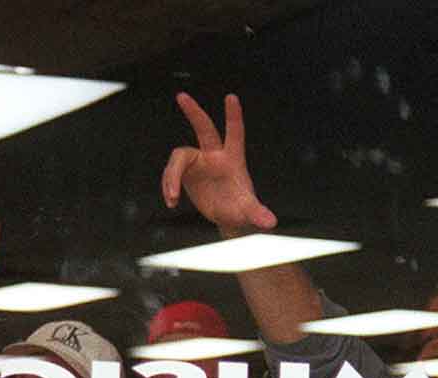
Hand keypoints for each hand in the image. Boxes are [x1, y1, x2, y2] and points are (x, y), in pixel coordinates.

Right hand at [162, 92, 279, 237]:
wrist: (227, 217)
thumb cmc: (240, 210)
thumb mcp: (248, 212)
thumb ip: (258, 214)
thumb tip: (270, 222)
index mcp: (233, 160)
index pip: (235, 133)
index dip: (233, 116)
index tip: (231, 97)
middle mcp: (215, 156)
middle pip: (204, 128)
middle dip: (193, 111)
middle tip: (182, 96)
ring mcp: (199, 163)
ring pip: (179, 157)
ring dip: (172, 177)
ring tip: (172, 197)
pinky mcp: (186, 173)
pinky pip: (171, 173)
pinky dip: (168, 186)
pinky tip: (171, 201)